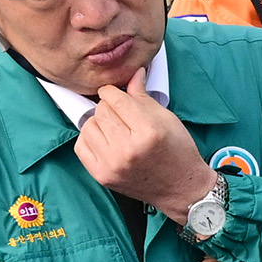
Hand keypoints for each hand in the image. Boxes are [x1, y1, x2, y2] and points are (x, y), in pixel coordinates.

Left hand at [75, 73, 218, 218]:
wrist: (181, 188)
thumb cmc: (178, 151)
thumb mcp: (166, 118)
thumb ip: (142, 95)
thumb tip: (132, 73)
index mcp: (148, 130)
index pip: (114, 98)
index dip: (113, 91)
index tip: (117, 94)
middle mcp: (128, 149)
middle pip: (100, 111)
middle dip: (109, 108)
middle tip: (121, 115)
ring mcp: (112, 164)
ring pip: (88, 126)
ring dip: (99, 123)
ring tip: (114, 129)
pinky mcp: (102, 176)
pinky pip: (81, 145)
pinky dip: (90, 139)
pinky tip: (105, 141)